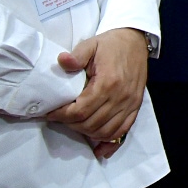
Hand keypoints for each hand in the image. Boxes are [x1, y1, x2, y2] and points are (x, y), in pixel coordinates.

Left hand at [46, 28, 148, 153]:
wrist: (135, 40)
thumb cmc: (111, 44)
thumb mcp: (91, 44)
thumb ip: (76, 55)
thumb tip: (62, 61)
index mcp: (108, 82)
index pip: (81, 111)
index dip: (62, 116)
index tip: (51, 113)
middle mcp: (121, 97)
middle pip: (91, 124)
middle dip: (71, 125)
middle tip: (61, 117)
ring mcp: (130, 103)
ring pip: (105, 131)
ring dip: (87, 133)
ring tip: (75, 124)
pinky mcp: (136, 106)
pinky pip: (122, 131)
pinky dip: (109, 141)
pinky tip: (99, 146)